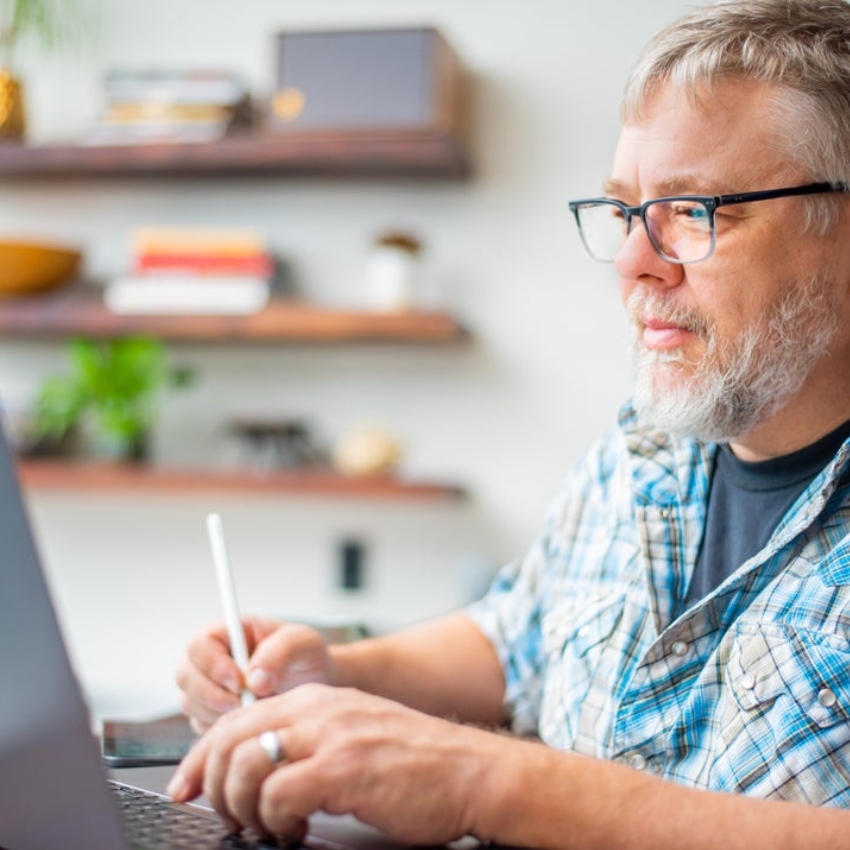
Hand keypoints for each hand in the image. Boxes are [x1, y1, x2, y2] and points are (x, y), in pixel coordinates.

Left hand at [167, 682, 500, 844]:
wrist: (470, 770)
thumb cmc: (416, 762)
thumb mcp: (354, 733)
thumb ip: (308, 741)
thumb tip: (255, 771)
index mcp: (318, 698)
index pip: (237, 717)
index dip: (201, 757)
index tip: (185, 787)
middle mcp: (319, 708)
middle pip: (230, 737)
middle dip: (210, 783)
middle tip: (223, 815)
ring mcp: (331, 736)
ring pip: (246, 765)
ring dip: (241, 807)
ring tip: (263, 827)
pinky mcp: (344, 769)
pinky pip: (278, 795)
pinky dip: (274, 821)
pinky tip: (293, 831)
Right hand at [175, 618, 334, 732]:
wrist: (314, 686)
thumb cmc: (306, 658)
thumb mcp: (304, 643)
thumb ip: (281, 651)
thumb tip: (254, 678)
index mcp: (229, 632)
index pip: (199, 644)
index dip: (212, 664)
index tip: (238, 682)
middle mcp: (211, 658)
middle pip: (184, 674)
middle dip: (209, 694)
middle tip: (241, 705)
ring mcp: (207, 687)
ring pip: (189, 702)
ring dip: (215, 712)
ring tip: (251, 711)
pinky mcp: (209, 713)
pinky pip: (199, 725)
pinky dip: (218, 729)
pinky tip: (246, 723)